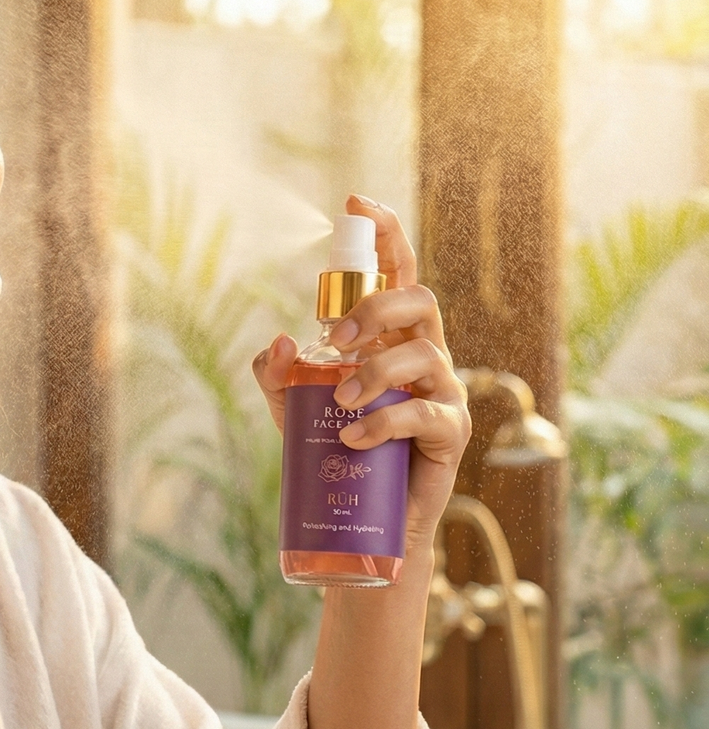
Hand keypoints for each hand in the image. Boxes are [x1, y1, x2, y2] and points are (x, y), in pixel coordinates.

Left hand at [252, 195, 469, 556]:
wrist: (368, 525)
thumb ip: (278, 375)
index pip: (397, 274)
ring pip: (423, 355)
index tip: (356, 203)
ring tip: (339, 403)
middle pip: (420, 300)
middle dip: (377, 306)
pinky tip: (354, 437)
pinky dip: (385, 422)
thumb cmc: (337, 455)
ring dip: (375, 372)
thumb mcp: (294, 411)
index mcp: (391, 338)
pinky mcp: (451, 434)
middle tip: (334, 337)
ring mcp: (442, 392)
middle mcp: (423, 355)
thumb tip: (280, 341)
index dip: (384, 235)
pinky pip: (425, 415)